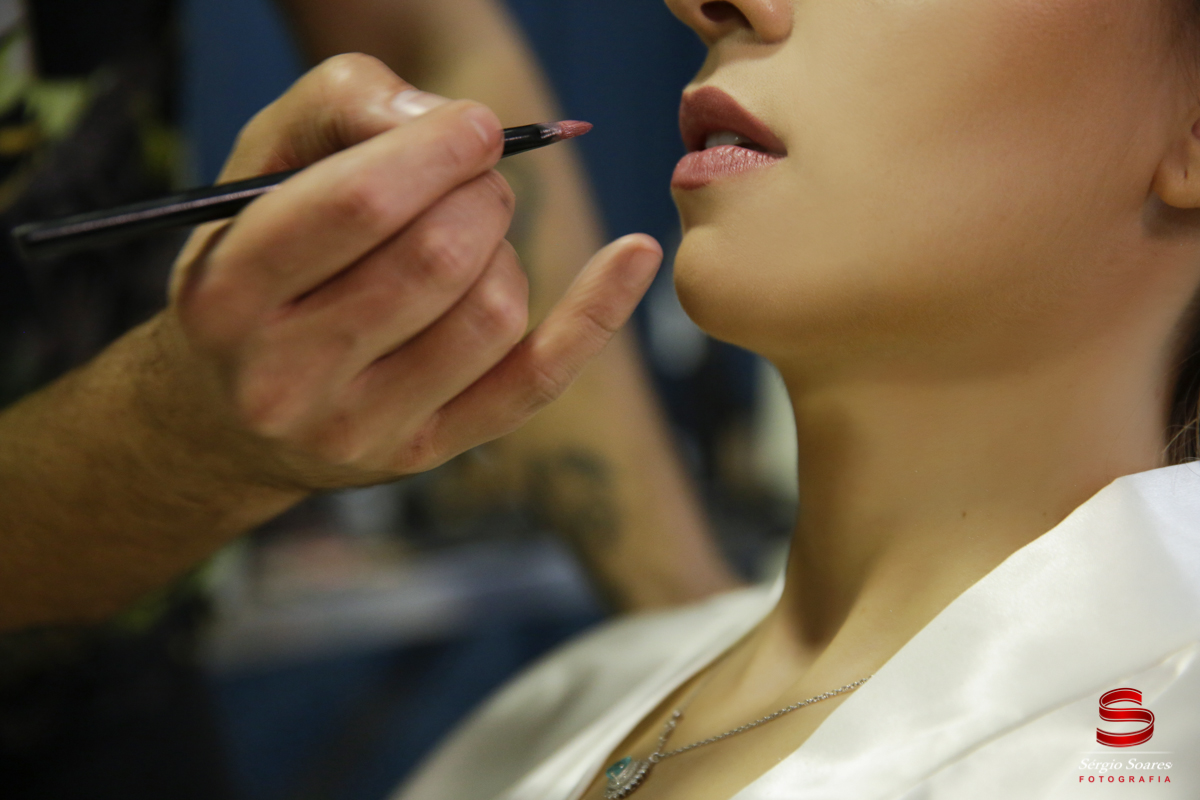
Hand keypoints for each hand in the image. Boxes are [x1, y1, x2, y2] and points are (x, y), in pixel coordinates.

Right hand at [147, 54, 661, 490]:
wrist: (225, 417)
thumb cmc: (250, 269)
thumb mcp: (258, 173)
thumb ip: (337, 109)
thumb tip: (447, 123)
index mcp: (230, 295)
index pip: (361, 206)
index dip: (440, 150)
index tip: (475, 128)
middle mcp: (288, 379)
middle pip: (439, 258)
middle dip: (480, 193)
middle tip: (474, 178)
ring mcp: (361, 429)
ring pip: (491, 313)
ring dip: (504, 249)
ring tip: (469, 237)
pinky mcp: (425, 452)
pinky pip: (533, 382)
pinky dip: (594, 312)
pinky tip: (634, 254)